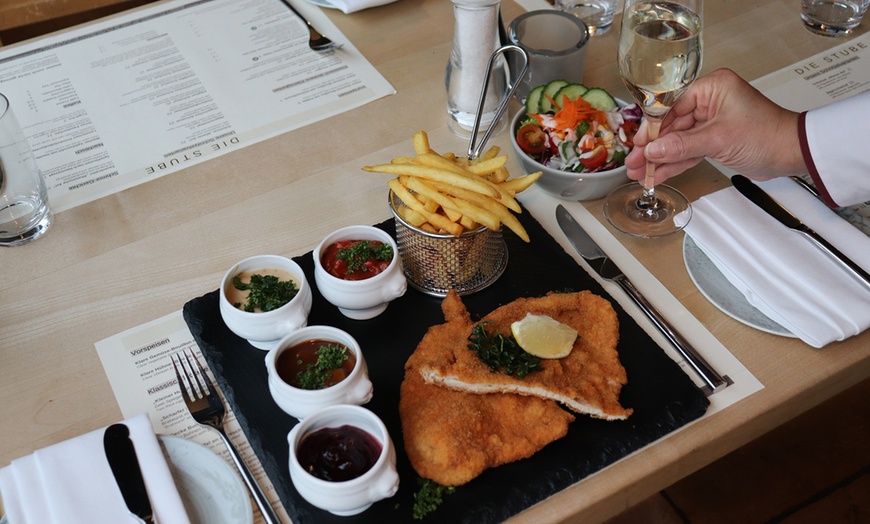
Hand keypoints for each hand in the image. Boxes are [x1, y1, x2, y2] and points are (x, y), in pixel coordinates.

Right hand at [624, 68, 804, 184]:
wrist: (793, 153)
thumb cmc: (768, 134)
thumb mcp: (719, 139)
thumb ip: (682, 145)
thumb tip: (653, 151)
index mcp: (713, 87)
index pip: (671, 106)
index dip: (653, 127)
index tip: (638, 144)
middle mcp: (711, 101)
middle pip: (671, 125)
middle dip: (653, 147)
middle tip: (634, 162)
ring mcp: (712, 121)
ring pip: (678, 140)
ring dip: (660, 158)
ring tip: (640, 172)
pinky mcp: (715, 139)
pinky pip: (688, 150)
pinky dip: (675, 163)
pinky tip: (658, 173)